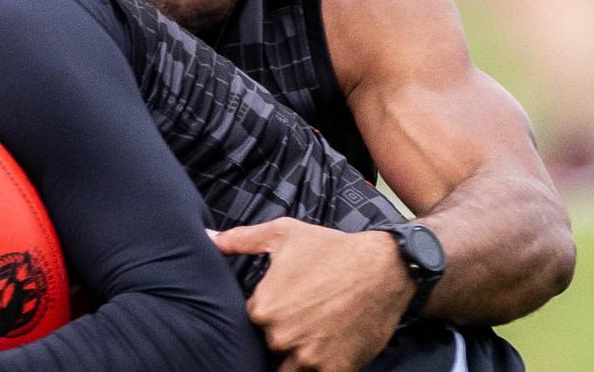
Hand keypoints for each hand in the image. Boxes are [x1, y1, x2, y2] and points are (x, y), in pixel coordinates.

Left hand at [211, 218, 411, 371]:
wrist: (385, 268)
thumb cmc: (332, 248)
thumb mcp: (282, 234)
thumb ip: (240, 240)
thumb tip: (209, 239)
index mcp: (263, 307)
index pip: (251, 323)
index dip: (265, 317)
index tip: (283, 308)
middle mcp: (280, 335)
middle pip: (269, 347)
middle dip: (281, 338)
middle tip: (302, 322)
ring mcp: (307, 356)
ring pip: (287, 369)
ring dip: (294, 358)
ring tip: (312, 337)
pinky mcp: (334, 369)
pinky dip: (316, 367)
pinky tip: (323, 353)